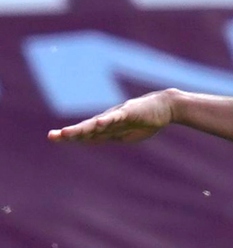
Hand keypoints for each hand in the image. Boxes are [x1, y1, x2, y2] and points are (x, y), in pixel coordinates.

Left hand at [47, 89, 177, 143]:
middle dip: (70, 133)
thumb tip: (89, 140)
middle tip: (52, 136)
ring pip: (97, 123)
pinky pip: (116, 116)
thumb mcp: (124, 134)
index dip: (70, 136)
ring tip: (67, 132)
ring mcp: (118, 115)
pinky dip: (107, 120)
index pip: (85, 133)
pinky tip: (98, 123)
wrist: (165, 108)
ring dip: (82, 128)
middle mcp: (108, 120)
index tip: (53, 137)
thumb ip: (107, 136)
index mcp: (107, 127)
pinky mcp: (130, 112)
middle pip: (86, 128)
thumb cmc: (145, 120)